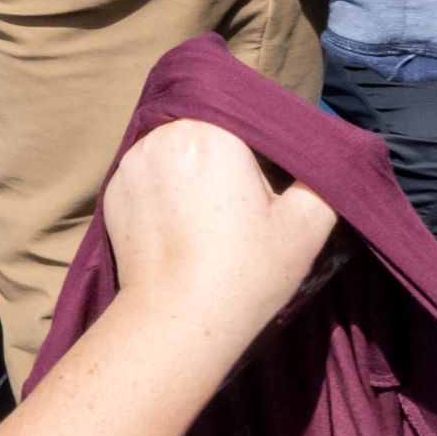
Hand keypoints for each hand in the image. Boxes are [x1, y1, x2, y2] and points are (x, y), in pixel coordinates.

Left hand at [98, 120, 340, 355]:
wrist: (178, 320)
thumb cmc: (246, 271)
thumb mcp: (307, 225)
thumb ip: (322, 176)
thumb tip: (323, 152)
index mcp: (212, 130)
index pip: (247, 115)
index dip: (267, 144)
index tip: (275, 176)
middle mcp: (164, 135)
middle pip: (208, 128)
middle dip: (230, 155)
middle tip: (246, 198)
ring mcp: (132, 162)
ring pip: (177, 150)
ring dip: (195, 168)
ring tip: (214, 212)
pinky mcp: (113, 190)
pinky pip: (150, 174)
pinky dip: (167, 188)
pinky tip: (184, 221)